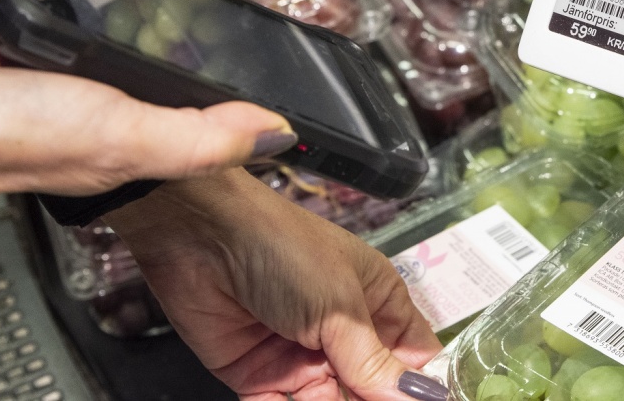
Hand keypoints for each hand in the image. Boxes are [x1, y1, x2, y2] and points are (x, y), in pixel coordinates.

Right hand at [0, 0, 296, 199]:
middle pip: (159, 30)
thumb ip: (204, 137)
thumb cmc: (7, 136)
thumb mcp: (127, 137)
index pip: (195, 77)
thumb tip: (277, 132)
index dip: (216, 32)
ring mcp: (61, 60)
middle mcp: (102, 95)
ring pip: (117, 1)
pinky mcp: (23, 28)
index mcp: (135, 127)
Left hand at [107, 169, 444, 400]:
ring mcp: (303, 358)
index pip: (414, 356)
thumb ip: (373, 363)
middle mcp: (344, 333)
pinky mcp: (261, 379)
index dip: (423, 386)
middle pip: (373, 387)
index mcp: (377, 300)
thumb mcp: (339, 306)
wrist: (200, 239)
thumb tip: (419, 398)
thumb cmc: (284, 249)